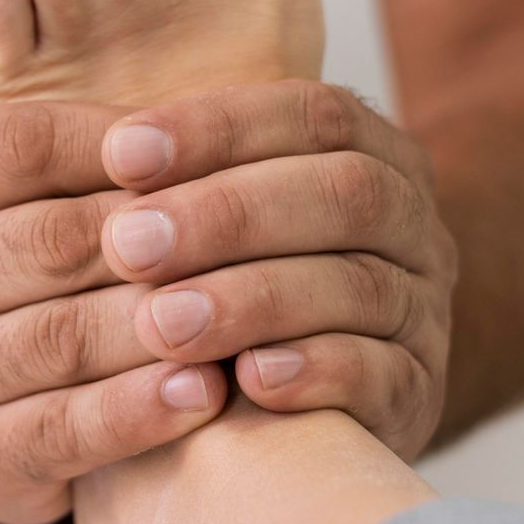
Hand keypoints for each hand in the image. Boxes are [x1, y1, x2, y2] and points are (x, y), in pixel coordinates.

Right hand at [0, 102, 229, 523]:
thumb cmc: (27, 269)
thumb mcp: (24, 193)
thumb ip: (81, 146)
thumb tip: (191, 108)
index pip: (21, 145)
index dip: (126, 146)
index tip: (212, 152)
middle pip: (50, 241)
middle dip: (161, 239)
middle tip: (255, 234)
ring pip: (63, 337)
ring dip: (163, 325)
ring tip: (244, 314)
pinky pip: (65, 428)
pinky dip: (141, 410)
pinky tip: (205, 392)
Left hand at [96, 80, 456, 460]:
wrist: (309, 408)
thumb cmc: (230, 288)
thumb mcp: (213, 218)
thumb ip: (180, 179)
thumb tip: (98, 142)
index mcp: (373, 154)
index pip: (311, 114)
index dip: (217, 127)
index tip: (120, 152)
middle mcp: (413, 224)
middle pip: (343, 192)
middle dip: (228, 214)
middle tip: (128, 246)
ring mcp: (425, 311)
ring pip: (359, 285)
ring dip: (253, 299)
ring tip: (164, 323)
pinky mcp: (420, 396)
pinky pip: (383, 375)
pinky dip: (315, 372)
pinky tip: (249, 382)